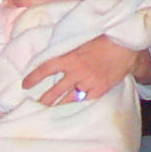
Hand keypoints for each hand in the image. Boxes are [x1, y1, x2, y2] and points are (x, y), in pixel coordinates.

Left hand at [24, 33, 145, 103]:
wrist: (125, 46)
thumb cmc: (103, 39)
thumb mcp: (80, 41)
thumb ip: (67, 51)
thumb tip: (52, 58)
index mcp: (70, 58)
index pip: (46, 68)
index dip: (34, 78)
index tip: (25, 85)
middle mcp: (77, 72)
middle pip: (55, 91)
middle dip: (43, 100)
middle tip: (34, 105)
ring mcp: (88, 83)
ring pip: (69, 99)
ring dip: (58, 105)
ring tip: (49, 111)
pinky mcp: (99, 90)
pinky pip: (85, 100)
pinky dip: (78, 102)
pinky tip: (72, 106)